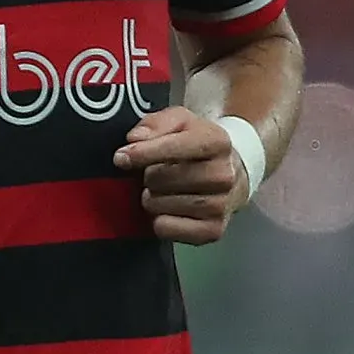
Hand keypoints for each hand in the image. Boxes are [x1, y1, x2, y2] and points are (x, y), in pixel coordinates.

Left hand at [114, 108, 248, 244]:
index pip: (173, 147)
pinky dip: (158, 221)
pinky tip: (167, 210)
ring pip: (159, 205)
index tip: (121, 158)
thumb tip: (135, 139)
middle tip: (154, 173)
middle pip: (160, 178)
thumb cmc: (198, 145)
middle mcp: (223, 175)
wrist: (233, 174)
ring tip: (161, 191)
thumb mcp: (180, 122)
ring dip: (151, 198)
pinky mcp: (213, 231)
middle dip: (147, 175)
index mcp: (216, 142)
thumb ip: (155, 123)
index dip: (142, 153)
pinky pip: (165, 228)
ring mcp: (221, 205)